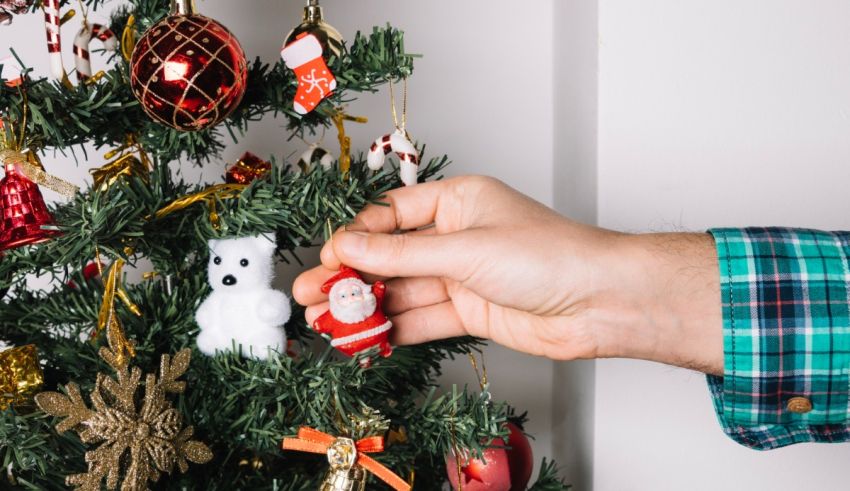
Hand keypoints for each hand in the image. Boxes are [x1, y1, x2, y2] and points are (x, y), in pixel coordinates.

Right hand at [293, 176, 722, 373]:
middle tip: (312, 292)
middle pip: (391, 256)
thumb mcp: (465, 250)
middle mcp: (456, 237)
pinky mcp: (469, 311)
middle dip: (351, 275)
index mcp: (458, 202)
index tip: (330, 256)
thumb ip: (403, 255)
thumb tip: (350, 247)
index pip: (392, 215)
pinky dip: (393, 329)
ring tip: (326, 319)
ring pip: (402, 290)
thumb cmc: (550, 255)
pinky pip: (421, 319)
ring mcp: (462, 276)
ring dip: (366, 306)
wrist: (598, 302)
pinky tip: (364, 337)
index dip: (357, 236)